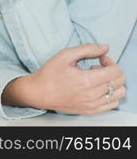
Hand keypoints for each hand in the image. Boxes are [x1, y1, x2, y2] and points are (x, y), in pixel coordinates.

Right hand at [2, 43, 126, 113]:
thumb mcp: (65, 55)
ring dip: (112, 83)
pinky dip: (110, 94)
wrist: (39, 92)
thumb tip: (105, 47)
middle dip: (112, 70)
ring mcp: (93, 104)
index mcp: (86, 80)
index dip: (110, 61)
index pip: (115, 71)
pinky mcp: (91, 110)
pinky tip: (97, 88)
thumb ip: (87, 49)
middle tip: (98, 66)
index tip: (100, 58)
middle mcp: (92, 95)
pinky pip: (113, 104)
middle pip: (119, 81)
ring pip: (119, 93)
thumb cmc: (49, 73)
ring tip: (98, 78)